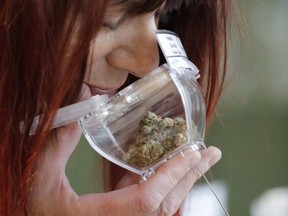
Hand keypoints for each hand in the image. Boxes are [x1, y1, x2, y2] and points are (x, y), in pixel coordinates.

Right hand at [27, 84, 221, 215]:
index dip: (173, 176)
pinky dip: (162, 185)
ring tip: (198, 158)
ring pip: (161, 208)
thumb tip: (82, 95)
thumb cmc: (33, 207)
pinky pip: (149, 205)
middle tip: (210, 153)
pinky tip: (166, 167)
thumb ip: (60, 139)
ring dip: (181, 181)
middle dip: (189, 177)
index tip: (195, 152)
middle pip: (164, 205)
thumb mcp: (41, 173)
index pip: (148, 200)